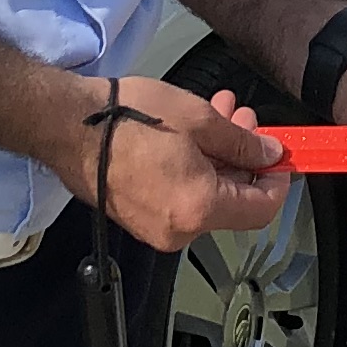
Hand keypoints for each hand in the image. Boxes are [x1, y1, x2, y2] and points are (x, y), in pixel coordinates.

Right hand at [57, 74, 293, 252]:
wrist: (67, 125)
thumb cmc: (126, 118)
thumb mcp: (199, 119)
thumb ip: (242, 143)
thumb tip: (268, 154)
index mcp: (199, 209)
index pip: (261, 210)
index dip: (277, 182)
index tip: (278, 157)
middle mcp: (178, 230)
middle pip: (232, 203)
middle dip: (242, 159)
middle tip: (242, 120)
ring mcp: (154, 228)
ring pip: (205, 198)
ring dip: (216, 158)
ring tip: (214, 116)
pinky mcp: (136, 219)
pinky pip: (179, 200)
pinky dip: (192, 170)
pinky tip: (187, 135)